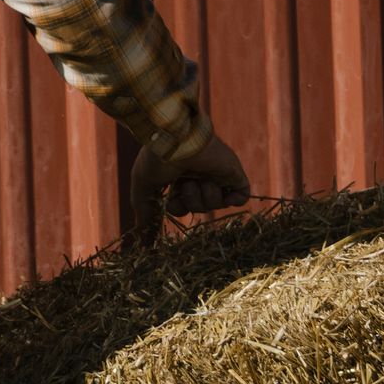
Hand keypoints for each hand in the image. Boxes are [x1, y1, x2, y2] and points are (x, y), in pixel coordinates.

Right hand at [128, 130, 250, 236]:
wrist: (175, 138)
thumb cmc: (156, 160)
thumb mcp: (144, 190)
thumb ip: (146, 215)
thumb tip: (143, 246)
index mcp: (179, 177)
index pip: (182, 206)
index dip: (178, 207)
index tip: (172, 196)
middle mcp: (199, 175)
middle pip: (199, 207)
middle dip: (191, 201)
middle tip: (185, 182)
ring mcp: (218, 174)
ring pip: (217, 204)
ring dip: (205, 195)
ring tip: (200, 177)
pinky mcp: (235, 173)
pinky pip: (240, 198)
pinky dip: (230, 198)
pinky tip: (218, 185)